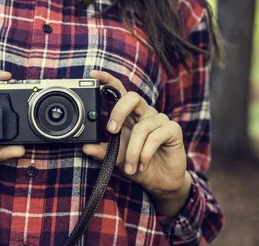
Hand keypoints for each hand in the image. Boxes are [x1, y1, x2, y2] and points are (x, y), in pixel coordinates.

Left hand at [83, 71, 190, 201]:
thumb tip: (85, 146)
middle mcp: (145, 113)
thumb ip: (102, 151)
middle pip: (132, 98)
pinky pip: (155, 137)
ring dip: (133, 151)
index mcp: (129, 115)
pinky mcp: (172, 130)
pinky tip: (142, 164)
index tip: (93, 75)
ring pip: (141, 128)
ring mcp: (159, 120)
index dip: (108, 80)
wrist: (160, 182)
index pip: (119, 91)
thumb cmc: (138, 164)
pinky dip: (145, 154)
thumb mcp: (116, 158)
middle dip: (119, 112)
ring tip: (130, 167)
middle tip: (111, 130)